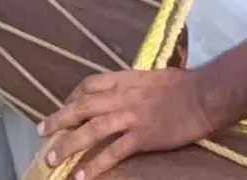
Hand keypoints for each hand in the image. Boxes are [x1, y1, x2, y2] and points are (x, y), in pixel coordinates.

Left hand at [38, 68, 215, 178]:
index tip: (63, 108)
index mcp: (124, 79)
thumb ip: (131, 86)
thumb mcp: (151, 77)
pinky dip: (95, 164)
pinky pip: (113, 152)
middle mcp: (122, 96)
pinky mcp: (143, 137)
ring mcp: (131, 117)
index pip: (88, 85)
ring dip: (69, 145)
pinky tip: (82, 176)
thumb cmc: (183, 85)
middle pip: (82, 107)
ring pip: (92, 130)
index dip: (71, 98)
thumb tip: (119, 94)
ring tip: (52, 159)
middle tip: (41, 133)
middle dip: (58, 120)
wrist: (205, 95)